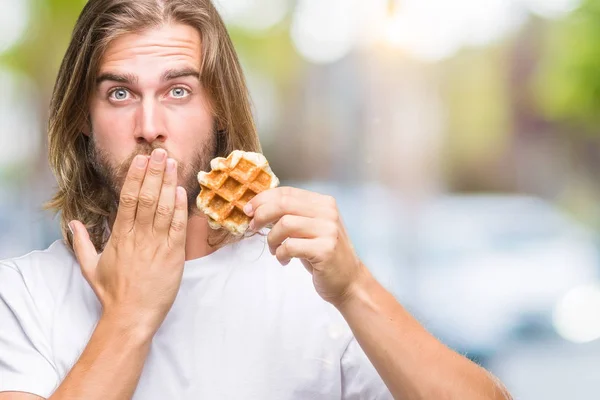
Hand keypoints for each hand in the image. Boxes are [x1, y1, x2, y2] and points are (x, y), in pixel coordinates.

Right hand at [69, 149, 187, 335]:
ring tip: (173, 164)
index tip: (141, 159)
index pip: (128, 199)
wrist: (132, 316)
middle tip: (161, 152)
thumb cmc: (113, 293)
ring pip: (164, 208)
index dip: (135, 176)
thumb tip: (73, 223)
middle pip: (147, 197)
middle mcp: (138, 236)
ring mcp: (157, 245)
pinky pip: (178, 227)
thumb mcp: (90, 267)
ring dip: (169, 183)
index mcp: (120, 236)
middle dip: (155, 172)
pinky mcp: (173, 255)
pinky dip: (180, 208)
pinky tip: (181, 191)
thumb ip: (82, 243)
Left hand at [244, 187, 365, 306]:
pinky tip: (284, 260)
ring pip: (285, 224)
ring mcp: (328, 230)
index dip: (263, 199)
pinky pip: (290, 246)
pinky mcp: (325, 249)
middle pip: (283, 204)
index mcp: (323, 203)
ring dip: (272, 239)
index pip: (287, 192)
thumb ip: (292, 215)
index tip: (249, 210)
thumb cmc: (323, 254)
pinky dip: (280, 254)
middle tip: (254, 228)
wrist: (348, 280)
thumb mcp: (309, 228)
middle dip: (261, 215)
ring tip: (275, 250)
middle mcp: (328, 212)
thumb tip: (258, 208)